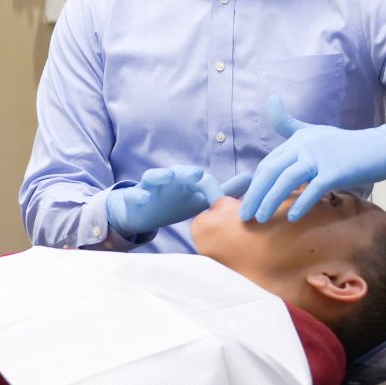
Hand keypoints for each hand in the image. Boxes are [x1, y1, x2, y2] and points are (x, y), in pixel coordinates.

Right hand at [107, 165, 252, 237]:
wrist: (141, 211)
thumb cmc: (173, 202)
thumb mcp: (198, 198)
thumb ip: (223, 190)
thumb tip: (250, 178)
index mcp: (185, 181)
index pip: (199, 180)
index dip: (210, 189)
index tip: (220, 202)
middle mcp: (168, 179)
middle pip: (178, 173)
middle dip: (187, 173)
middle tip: (198, 175)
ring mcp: (150, 187)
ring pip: (155, 176)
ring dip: (162, 175)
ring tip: (170, 176)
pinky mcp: (135, 197)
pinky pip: (135, 194)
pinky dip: (138, 193)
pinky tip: (144, 197)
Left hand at [239, 95, 385, 222]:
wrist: (381, 147)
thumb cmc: (344, 144)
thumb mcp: (313, 131)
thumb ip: (288, 123)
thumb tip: (270, 99)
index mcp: (297, 140)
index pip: (268, 164)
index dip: (254, 184)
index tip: (244, 203)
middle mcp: (305, 146)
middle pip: (272, 170)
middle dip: (255, 194)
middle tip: (244, 215)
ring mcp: (321, 157)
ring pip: (288, 178)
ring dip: (271, 199)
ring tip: (260, 217)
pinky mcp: (337, 170)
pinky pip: (315, 187)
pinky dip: (302, 202)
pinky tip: (292, 217)